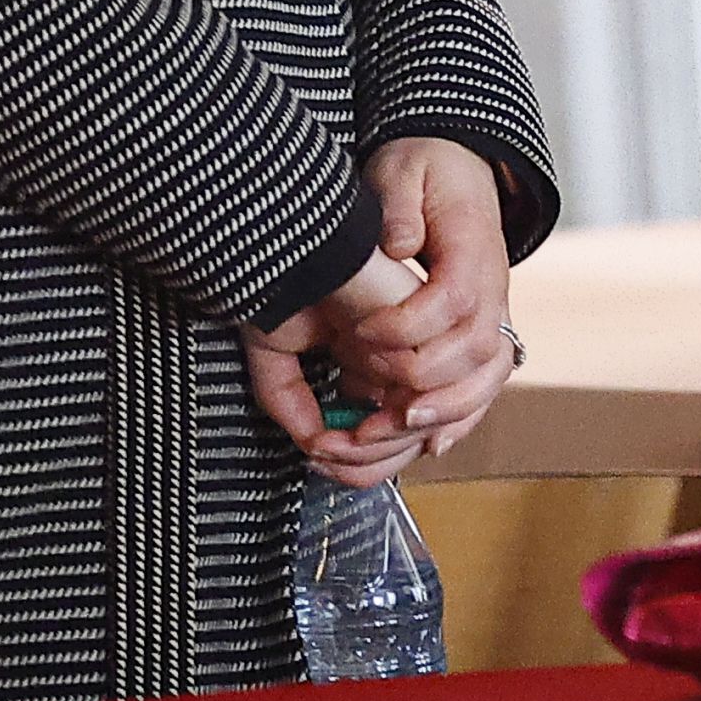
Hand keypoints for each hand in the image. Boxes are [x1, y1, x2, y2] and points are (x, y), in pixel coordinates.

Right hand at [245, 242, 427, 487]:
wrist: (295, 234)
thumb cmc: (285, 279)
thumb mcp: (276, 350)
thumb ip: (287, 399)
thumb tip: (312, 444)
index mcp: (376, 365)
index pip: (392, 441)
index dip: (361, 465)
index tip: (321, 459)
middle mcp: (402, 359)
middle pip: (409, 445)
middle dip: (363, 464)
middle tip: (322, 456)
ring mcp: (417, 343)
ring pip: (419, 428)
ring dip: (372, 446)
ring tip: (332, 439)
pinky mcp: (424, 326)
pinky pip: (420, 393)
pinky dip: (385, 414)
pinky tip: (350, 401)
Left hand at [344, 138, 517, 461]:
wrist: (458, 168)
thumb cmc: (426, 170)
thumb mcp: (404, 168)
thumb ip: (400, 204)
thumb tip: (397, 245)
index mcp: (476, 250)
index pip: (456, 299)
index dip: (407, 325)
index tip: (359, 330)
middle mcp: (495, 291)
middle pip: (481, 352)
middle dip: (424, 383)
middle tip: (369, 394)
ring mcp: (493, 317)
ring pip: (488, 381)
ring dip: (442, 414)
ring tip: (390, 430)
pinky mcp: (480, 336)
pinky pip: (482, 389)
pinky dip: (457, 420)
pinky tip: (426, 444)